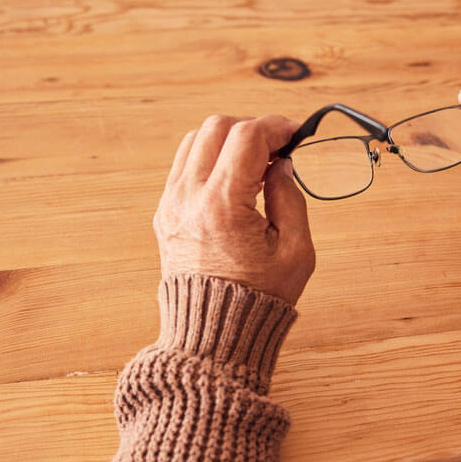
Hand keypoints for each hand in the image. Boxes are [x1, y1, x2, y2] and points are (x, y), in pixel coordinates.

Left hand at [153, 114, 315, 304]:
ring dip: (228, 141)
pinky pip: (184, 166)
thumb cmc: (259, 299)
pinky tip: (236, 182)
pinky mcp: (165, 214)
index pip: (247, 137)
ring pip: (195, 141)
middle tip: (277, 147)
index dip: (276, 126)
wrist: (214, 335)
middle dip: (251, 128)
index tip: (294, 133)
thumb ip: (291, 198)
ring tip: (256, 165)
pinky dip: (211, 160)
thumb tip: (282, 165)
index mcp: (224, 206)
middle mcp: (190, 198)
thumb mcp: (295, 251)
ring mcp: (171, 204)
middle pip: (216, 127)